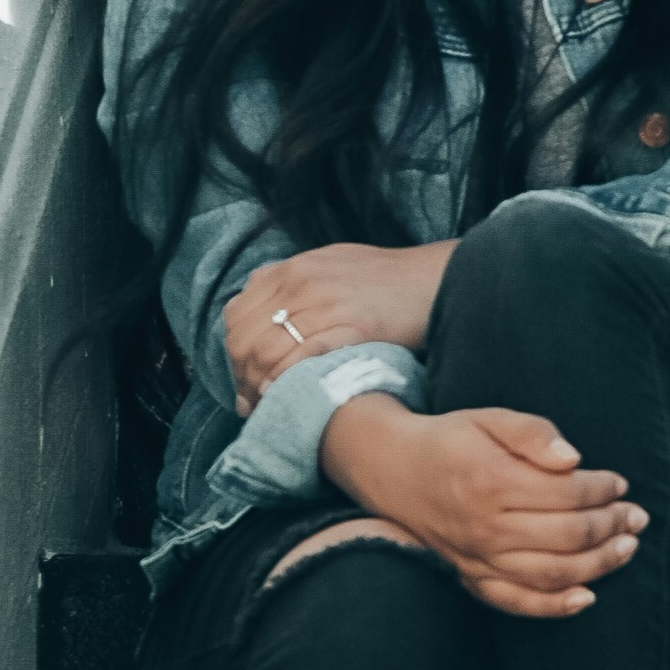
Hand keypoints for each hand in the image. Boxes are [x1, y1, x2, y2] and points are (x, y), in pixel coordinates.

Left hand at [226, 243, 455, 414]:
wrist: (436, 279)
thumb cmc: (388, 277)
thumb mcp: (331, 261)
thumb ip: (293, 275)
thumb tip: (257, 286)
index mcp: (292, 268)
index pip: (236, 315)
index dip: (233, 354)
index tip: (244, 378)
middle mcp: (301, 282)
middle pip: (244, 338)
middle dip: (240, 377)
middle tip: (251, 403)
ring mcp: (324, 303)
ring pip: (267, 352)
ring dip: (259, 387)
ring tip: (267, 408)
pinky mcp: (351, 325)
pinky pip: (301, 358)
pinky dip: (284, 381)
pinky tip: (283, 396)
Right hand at [316, 397, 645, 620]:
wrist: (394, 469)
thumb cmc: (452, 439)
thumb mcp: (491, 418)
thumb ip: (534, 433)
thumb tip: (574, 459)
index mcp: (492, 481)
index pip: (567, 494)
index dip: (603, 489)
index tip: (620, 483)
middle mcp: (484, 526)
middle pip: (566, 536)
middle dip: (611, 526)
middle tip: (636, 517)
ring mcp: (476, 557)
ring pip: (550, 573)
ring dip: (598, 565)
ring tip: (627, 548)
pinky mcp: (469, 576)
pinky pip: (515, 602)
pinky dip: (553, 606)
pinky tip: (587, 598)